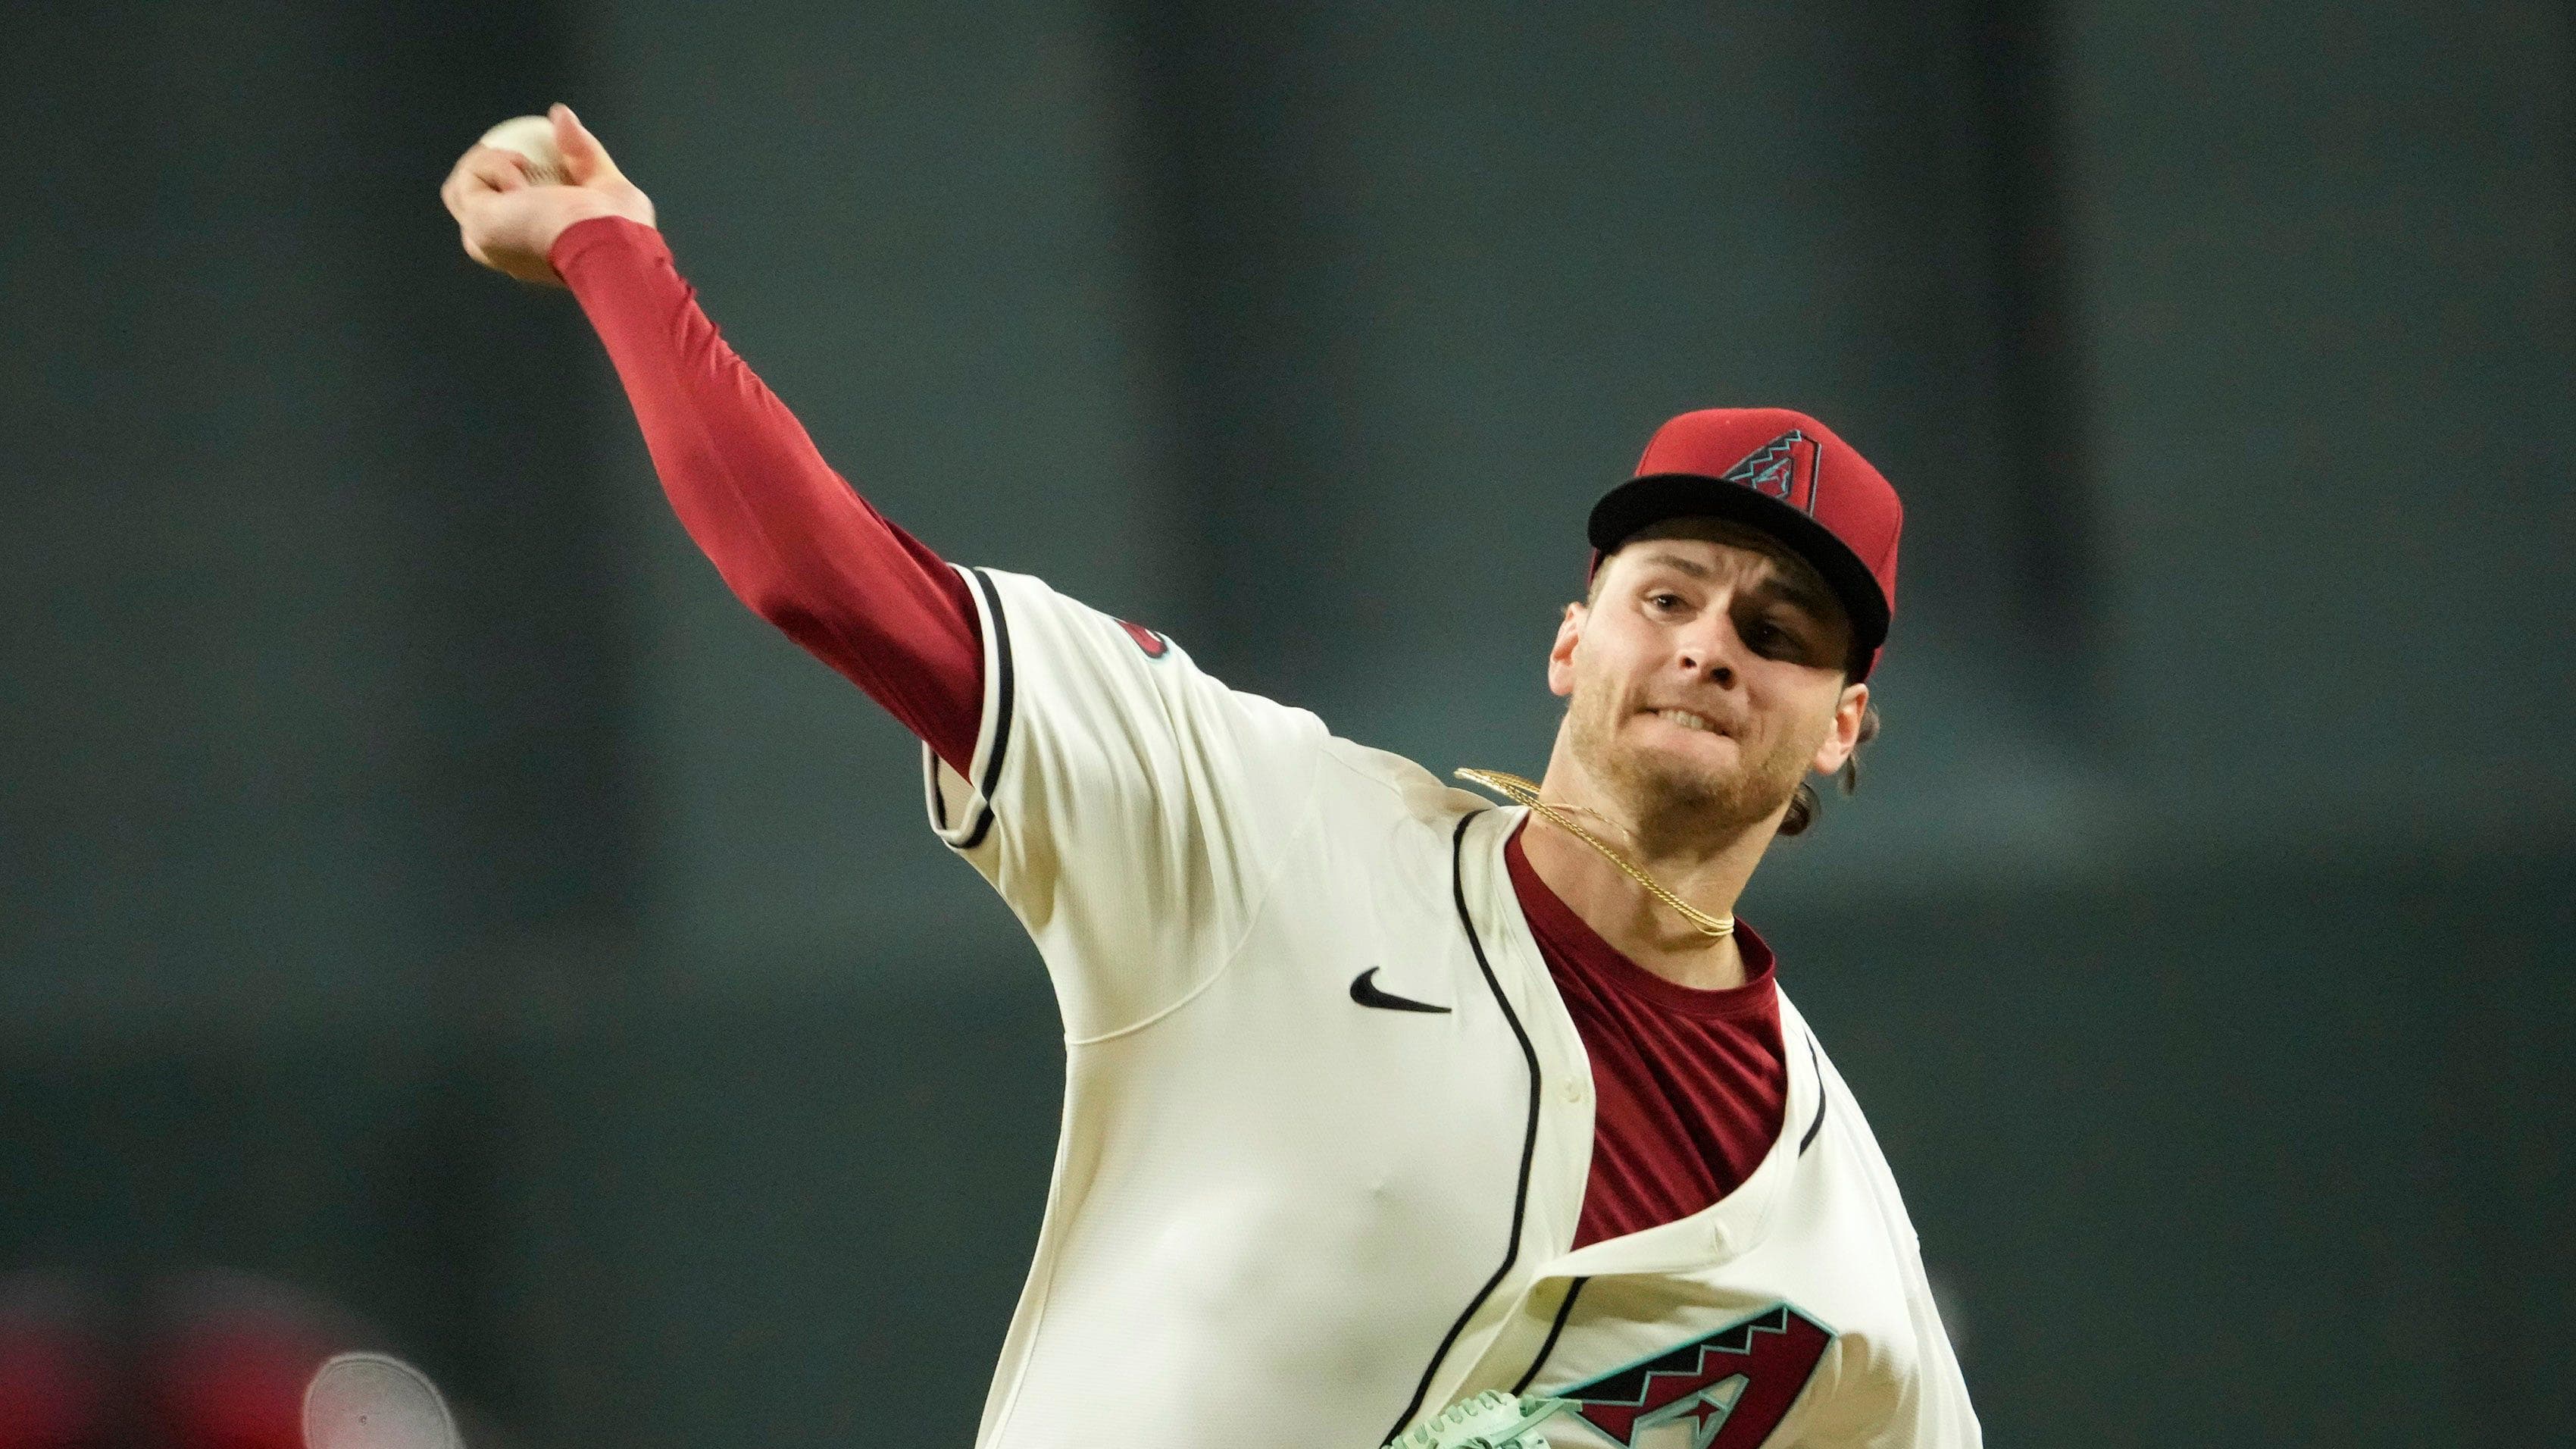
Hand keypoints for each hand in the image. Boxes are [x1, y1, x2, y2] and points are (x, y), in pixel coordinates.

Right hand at [439, 103, 654, 286]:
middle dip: (484, 168)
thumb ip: (582, 152)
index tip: (531, 161)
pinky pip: (467, 180)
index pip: (501, 213)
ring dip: (487, 164)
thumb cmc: (619, 228)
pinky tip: (521, 176)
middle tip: (521, 158)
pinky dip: (492, 165)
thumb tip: (561, 115)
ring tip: (525, 166)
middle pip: (468, 202)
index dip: (505, 178)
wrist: (610, 242)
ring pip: (458, 190)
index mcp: (533, 250)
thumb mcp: (604, 182)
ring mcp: (487, 241)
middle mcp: (504, 252)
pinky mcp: (479, 225)